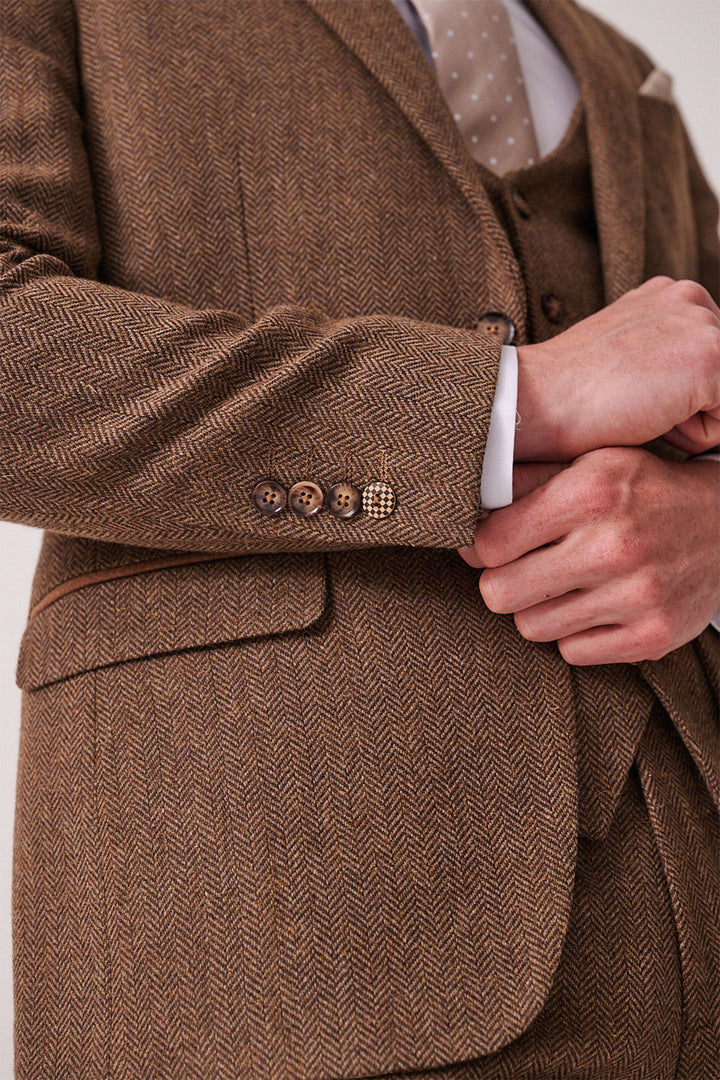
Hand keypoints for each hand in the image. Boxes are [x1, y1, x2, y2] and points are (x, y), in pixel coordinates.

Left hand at [458, 448, 719, 665]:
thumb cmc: (645, 491)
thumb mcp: (592, 464)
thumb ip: (528, 482)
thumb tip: (467, 508)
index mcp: (591, 492)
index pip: (490, 543)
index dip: (481, 549)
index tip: (492, 548)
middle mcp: (613, 545)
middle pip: (500, 594)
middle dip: (502, 583)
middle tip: (522, 572)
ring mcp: (636, 595)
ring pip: (532, 627)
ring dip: (540, 609)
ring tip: (565, 586)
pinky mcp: (653, 635)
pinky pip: (572, 652)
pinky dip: (576, 633)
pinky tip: (595, 606)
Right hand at [514, 276, 719, 460]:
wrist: (538, 399)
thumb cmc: (569, 394)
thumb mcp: (625, 359)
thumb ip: (664, 361)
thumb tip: (685, 395)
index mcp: (669, 296)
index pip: (706, 363)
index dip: (674, 394)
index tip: (630, 392)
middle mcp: (691, 298)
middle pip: (719, 382)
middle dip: (688, 407)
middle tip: (631, 402)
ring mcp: (704, 324)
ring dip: (689, 421)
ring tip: (639, 407)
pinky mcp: (712, 356)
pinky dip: (691, 436)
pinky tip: (647, 416)